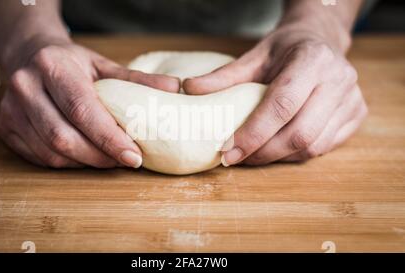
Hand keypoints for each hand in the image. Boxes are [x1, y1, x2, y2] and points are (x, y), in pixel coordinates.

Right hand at [0, 38, 179, 167]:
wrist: (30, 55)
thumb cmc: (72, 63)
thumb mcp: (104, 65)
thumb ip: (137, 80)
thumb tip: (175, 89)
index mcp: (53, 67)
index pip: (83, 110)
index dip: (109, 138)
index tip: (135, 156)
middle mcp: (25, 87)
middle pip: (64, 138)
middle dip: (100, 157)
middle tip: (125, 160)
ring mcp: (10, 110)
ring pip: (51, 153)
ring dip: (85, 163)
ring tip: (108, 159)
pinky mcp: (5, 127)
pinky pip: (40, 158)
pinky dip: (68, 163)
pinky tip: (85, 156)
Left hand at [184, 26, 367, 165]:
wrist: (321, 40)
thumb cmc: (284, 49)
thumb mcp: (254, 56)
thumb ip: (223, 76)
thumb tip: (188, 89)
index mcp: (312, 59)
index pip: (281, 105)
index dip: (253, 133)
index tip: (227, 151)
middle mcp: (339, 79)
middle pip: (299, 133)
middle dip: (263, 153)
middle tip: (236, 159)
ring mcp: (353, 98)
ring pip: (313, 146)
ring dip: (278, 157)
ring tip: (253, 155)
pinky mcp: (358, 114)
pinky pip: (324, 147)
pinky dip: (296, 154)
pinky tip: (277, 148)